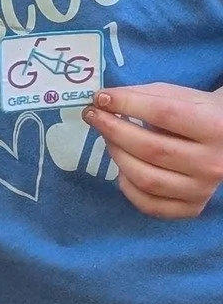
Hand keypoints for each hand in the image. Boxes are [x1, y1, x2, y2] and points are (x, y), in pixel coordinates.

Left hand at [84, 84, 222, 218]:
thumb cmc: (196, 112)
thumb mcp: (176, 96)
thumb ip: (141, 96)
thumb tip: (101, 100)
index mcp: (214, 127)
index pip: (164, 114)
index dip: (127, 104)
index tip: (100, 98)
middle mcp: (212, 163)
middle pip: (151, 149)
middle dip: (113, 130)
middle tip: (93, 116)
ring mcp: (203, 189)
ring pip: (146, 178)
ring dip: (116, 156)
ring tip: (108, 139)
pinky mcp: (192, 207)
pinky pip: (149, 205)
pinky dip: (127, 187)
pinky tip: (123, 169)